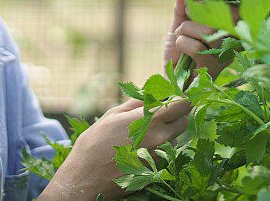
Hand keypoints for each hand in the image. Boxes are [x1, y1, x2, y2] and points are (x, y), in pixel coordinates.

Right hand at [40, 98, 190, 199]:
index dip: (179, 98)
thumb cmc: (95, 142)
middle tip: (156, 115)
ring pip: (175, 138)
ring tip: (140, 136)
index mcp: (150, 119)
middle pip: (183, 121)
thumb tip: (154, 92)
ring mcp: (161, 157)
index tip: (171, 98)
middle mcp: (161, 138)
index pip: (183, 104)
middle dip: (174, 115)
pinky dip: (158, 149)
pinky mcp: (158, 171)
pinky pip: (167, 154)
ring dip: (166, 134)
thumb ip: (138, 101)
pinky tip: (138, 150)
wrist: (86, 178)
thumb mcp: (114, 114)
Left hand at [163, 0, 243, 80]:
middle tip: (186, 17)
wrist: (171, 79)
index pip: (242, 5)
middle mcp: (233, 41)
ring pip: (209, 30)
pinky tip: (181, 48)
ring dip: (186, 28)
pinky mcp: (212, 68)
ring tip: (180, 34)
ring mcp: (224, 55)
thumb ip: (184, 8)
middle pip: (226, 15)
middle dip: (200, 12)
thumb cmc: (180, 52)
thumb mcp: (181, 25)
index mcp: (229, 27)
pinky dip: (182, 42)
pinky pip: (196, 46)